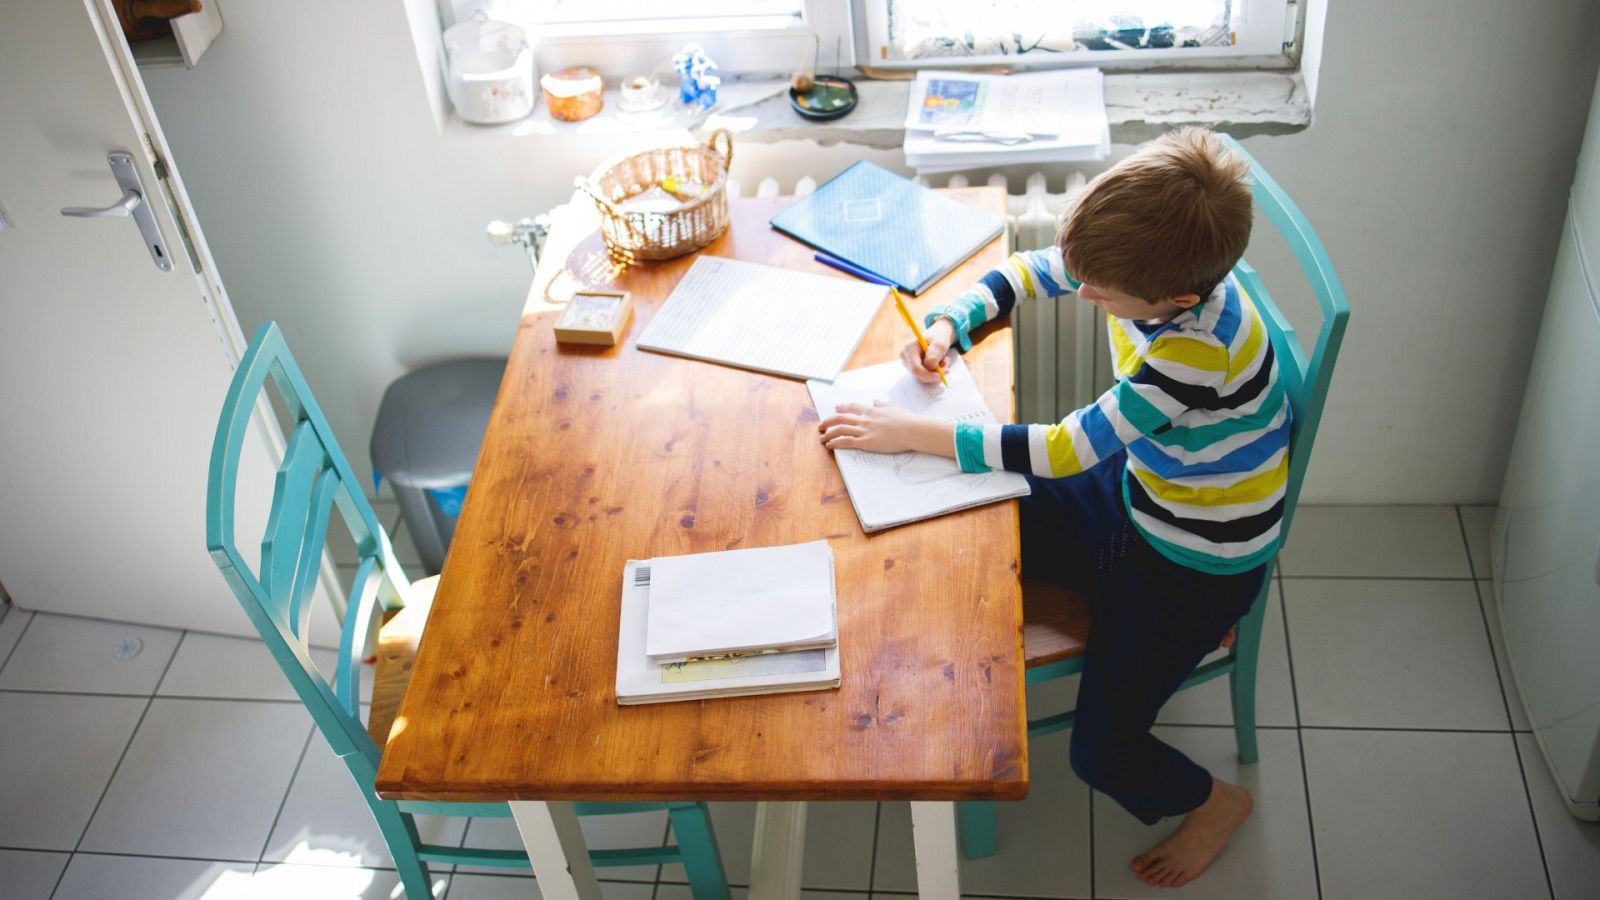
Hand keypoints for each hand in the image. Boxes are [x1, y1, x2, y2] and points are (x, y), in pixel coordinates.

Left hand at [818, 401, 954, 456]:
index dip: (843, 408)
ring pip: (840, 429)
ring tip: (821, 438)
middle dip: (828, 421)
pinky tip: (829, 445)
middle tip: (821, 425)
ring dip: (828, 433)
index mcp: (872, 410)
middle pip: (841, 418)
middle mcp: (865, 419)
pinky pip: (846, 442)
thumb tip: (877, 401)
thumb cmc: (907, 420)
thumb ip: (883, 405)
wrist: (913, 429)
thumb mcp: (894, 408)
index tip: (836, 408)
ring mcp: (865, 430)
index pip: (853, 408)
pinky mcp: (866, 442)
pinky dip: (835, 443)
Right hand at [900, 318, 955, 384]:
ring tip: (944, 362)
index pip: (915, 368)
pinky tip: (939, 364)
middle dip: (933, 374)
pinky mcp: (912, 367)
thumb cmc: (938, 337)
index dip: (928, 375)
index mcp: (909, 347)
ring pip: (921, 377)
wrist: (937, 335)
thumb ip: (934, 354)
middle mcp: (905, 356)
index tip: (940, 375)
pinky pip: (923, 376)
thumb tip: (929, 367)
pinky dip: (933, 373)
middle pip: (918, 375)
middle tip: (947, 368)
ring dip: (935, 373)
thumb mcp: (940, 343)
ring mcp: (908, 362)